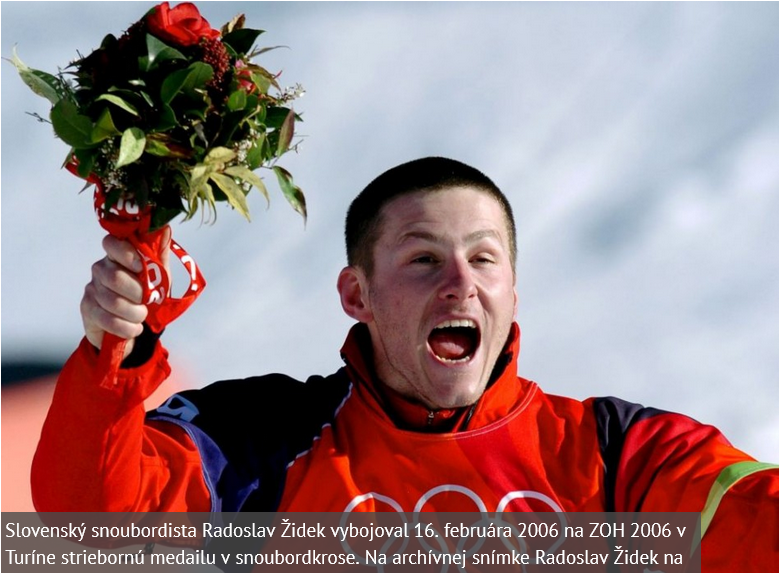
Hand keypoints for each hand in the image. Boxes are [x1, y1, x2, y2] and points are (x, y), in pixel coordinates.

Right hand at [80, 227, 170, 357]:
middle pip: (114, 277)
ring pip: (112, 301)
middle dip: (138, 294)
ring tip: (142, 317)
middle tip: (148, 302)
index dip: (125, 254)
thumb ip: (159, 254)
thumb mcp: (160, 277)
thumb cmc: (149, 297)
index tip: (140, 267)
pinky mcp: (87, 308)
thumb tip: (164, 227)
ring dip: (135, 314)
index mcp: (119, 256)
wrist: (137, 329)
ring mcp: (92, 288)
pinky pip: (106, 318)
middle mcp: (101, 268)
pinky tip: (133, 328)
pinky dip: (125, 327)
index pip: (112, 243)